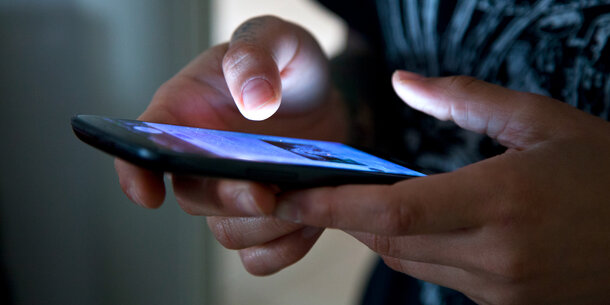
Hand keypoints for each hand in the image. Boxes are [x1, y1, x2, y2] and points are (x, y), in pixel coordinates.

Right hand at [114, 16, 345, 274]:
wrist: (325, 97)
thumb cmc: (286, 65)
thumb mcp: (274, 38)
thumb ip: (256, 54)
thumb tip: (253, 100)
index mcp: (185, 114)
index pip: (142, 146)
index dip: (134, 173)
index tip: (149, 195)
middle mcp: (201, 161)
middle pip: (193, 197)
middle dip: (226, 200)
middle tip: (262, 192)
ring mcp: (233, 193)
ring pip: (228, 232)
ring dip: (264, 225)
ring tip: (301, 196)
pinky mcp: (267, 217)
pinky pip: (263, 253)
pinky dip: (286, 245)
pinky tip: (311, 218)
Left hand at [274, 71, 609, 303]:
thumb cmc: (607, 171)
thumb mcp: (544, 121)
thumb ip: (466, 100)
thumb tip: (404, 83)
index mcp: (503, 201)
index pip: (394, 210)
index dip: (333, 205)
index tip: (290, 194)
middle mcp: (497, 254)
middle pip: (389, 238)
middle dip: (348, 214)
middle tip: (321, 187)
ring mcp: (502, 289)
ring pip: (410, 261)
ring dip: (382, 229)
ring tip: (375, 197)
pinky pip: (441, 276)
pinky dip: (421, 248)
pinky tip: (432, 223)